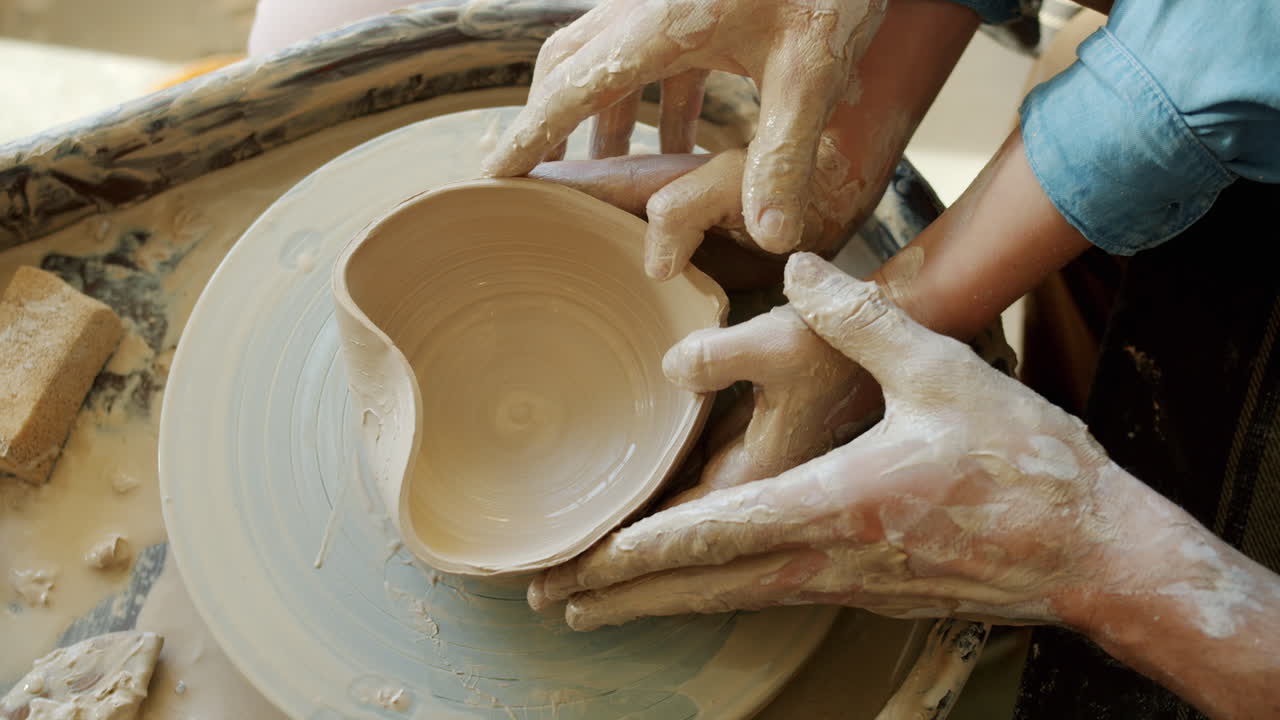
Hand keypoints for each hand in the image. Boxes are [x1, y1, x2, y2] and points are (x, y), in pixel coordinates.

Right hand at [513, 0, 981, 286]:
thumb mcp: (811, 71)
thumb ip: (784, 154)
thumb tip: (769, 238)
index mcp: (654, 25)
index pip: (567, 90)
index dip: (527, 138)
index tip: (493, 179)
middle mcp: (642, 6)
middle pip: (566, 66)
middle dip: (550, 123)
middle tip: (547, 180)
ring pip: (604, 56)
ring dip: (605, 117)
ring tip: (618, 179)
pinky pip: (650, 51)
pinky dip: (651, 100)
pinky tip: (683, 143)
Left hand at [529, 253, 1144, 630]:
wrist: (1090, 549)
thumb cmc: (1023, 464)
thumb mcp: (943, 373)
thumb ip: (863, 317)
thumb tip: (800, 265)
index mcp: (835, 504)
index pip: (710, 532)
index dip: (635, 549)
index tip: (576, 563)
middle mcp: (825, 557)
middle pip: (699, 584)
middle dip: (618, 594)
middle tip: (549, 601)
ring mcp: (842, 584)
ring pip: (725, 599)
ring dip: (654, 604)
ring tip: (593, 611)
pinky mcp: (860, 590)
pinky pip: (763, 595)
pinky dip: (708, 596)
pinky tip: (688, 592)